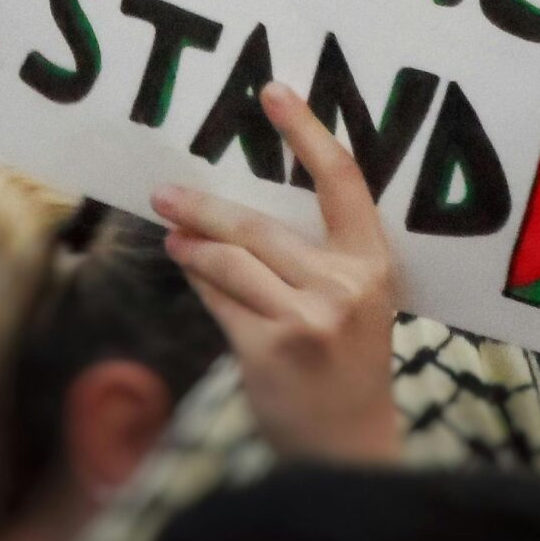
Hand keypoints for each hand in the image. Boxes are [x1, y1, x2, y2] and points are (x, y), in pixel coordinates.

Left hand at [153, 81, 399, 461]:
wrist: (350, 449)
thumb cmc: (347, 362)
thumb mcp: (354, 300)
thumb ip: (319, 254)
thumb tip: (245, 202)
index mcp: (373, 263)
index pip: (342, 181)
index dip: (306, 131)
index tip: (271, 90)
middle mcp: (344, 286)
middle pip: (260, 225)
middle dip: (205, 206)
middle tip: (166, 191)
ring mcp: (306, 319)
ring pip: (231, 260)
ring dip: (193, 243)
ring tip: (171, 233)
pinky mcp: (269, 350)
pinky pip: (218, 299)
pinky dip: (198, 278)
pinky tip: (186, 266)